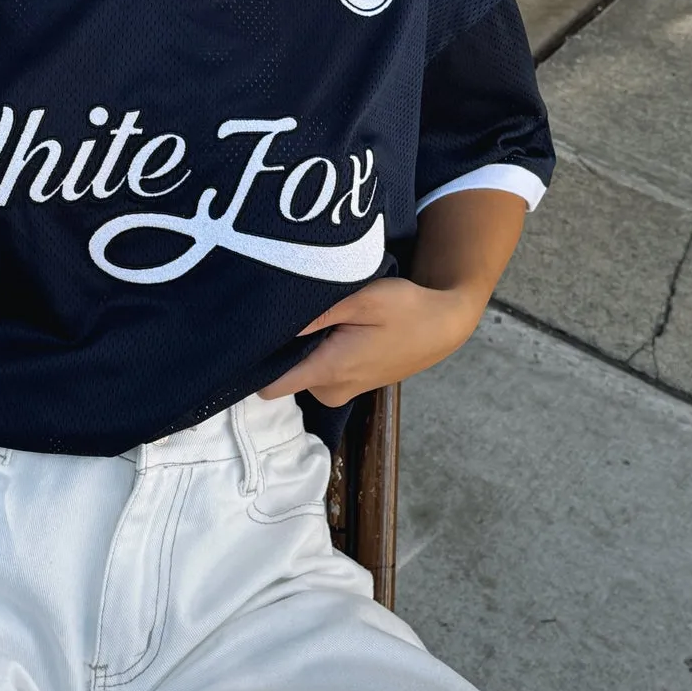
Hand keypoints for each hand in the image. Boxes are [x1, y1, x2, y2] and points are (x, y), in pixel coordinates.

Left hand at [257, 276, 484, 404]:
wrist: (444, 325)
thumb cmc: (406, 307)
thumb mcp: (361, 299)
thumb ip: (315, 313)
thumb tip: (270, 322)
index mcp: (331, 371)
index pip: (270, 386)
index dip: (254, 364)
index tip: (247, 338)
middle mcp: (331, 390)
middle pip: (282, 376)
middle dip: (281, 347)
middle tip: (291, 313)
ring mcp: (340, 391)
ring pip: (300, 372)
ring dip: (303, 348)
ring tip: (319, 318)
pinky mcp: (348, 385)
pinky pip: (317, 371)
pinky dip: (318, 352)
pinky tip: (332, 328)